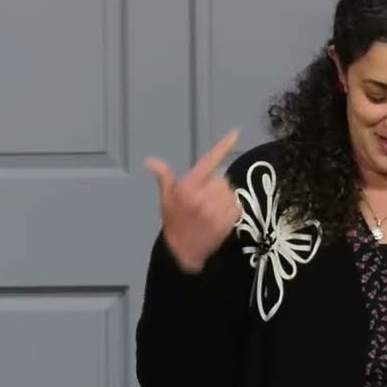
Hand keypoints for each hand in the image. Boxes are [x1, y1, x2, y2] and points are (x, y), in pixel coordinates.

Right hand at [144, 129, 241, 272]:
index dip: (223, 146)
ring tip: (212, 212)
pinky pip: (237, 206)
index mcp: (188, 187)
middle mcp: (203, 195)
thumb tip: (150, 161)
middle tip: (205, 202)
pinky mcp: (228, 220)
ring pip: (230, 192)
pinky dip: (232, 210)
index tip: (236, 133)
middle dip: (216, 188)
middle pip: (222, 179)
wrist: (183, 253)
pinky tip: (220, 218)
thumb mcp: (166, 199)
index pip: (208, 161)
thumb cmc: (174, 223)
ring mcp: (216, 208)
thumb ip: (164, 177)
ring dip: (224, 200)